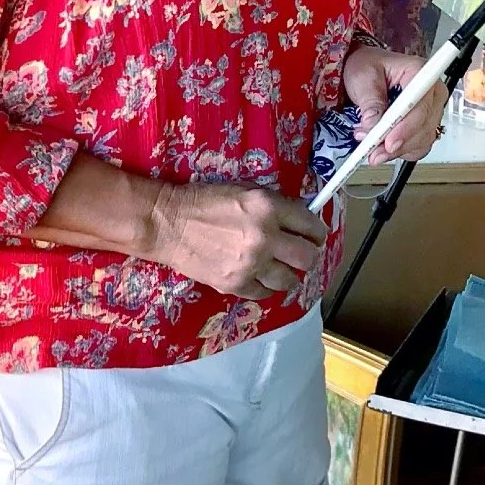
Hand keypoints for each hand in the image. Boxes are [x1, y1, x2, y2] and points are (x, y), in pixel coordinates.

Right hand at [145, 182, 327, 298]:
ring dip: (287, 275)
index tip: (314, 236)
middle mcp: (265, 236)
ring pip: (289, 280)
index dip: (317, 232)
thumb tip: (297, 221)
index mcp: (269, 207)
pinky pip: (263, 293)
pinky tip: (258, 277)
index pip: (311, 225)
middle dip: (307, 256)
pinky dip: (264, 286)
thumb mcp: (244, 191)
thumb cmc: (203, 201)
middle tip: (300, 254)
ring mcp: (251, 264)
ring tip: (279, 269)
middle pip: (307, 257)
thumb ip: (274, 206)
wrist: (167, 223)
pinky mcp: (235, 284)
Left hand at [344, 45, 445, 161]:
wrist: (368, 72)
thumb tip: (373, 125)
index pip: (421, 105)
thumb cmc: (368, 67)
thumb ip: (370, 100)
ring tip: (373, 150)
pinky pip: (420, 146)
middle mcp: (431, 91)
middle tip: (374, 151)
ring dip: (398, 150)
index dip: (406, 127)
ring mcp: (431, 109)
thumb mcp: (362, 76)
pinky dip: (402, 152)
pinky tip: (385, 150)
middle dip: (398, 143)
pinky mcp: (425, 124)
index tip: (389, 142)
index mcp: (419, 72)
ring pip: (423, 140)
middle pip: (424, 126)